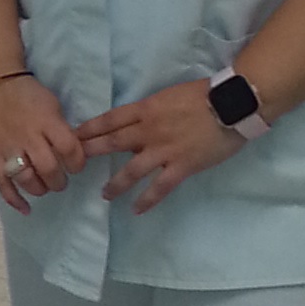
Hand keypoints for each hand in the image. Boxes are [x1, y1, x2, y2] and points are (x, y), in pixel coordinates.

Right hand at [0, 75, 86, 214]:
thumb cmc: (28, 93)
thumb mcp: (52, 104)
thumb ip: (61, 129)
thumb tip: (72, 152)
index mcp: (46, 122)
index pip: (69, 149)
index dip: (78, 162)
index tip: (76, 164)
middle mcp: (28, 137)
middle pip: (49, 168)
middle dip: (59, 180)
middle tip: (60, 179)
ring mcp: (8, 147)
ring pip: (26, 179)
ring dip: (40, 189)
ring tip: (44, 186)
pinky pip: (2, 182)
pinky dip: (14, 199)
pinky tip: (26, 209)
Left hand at [76, 80, 239, 214]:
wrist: (232, 105)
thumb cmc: (204, 95)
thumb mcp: (168, 96)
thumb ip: (151, 110)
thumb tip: (137, 122)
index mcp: (146, 108)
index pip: (110, 119)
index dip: (90, 128)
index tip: (74, 135)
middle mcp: (149, 130)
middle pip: (113, 142)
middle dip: (91, 153)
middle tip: (73, 163)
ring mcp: (164, 150)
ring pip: (131, 170)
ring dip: (115, 183)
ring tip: (104, 194)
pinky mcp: (181, 166)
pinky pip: (159, 187)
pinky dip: (147, 200)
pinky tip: (136, 210)